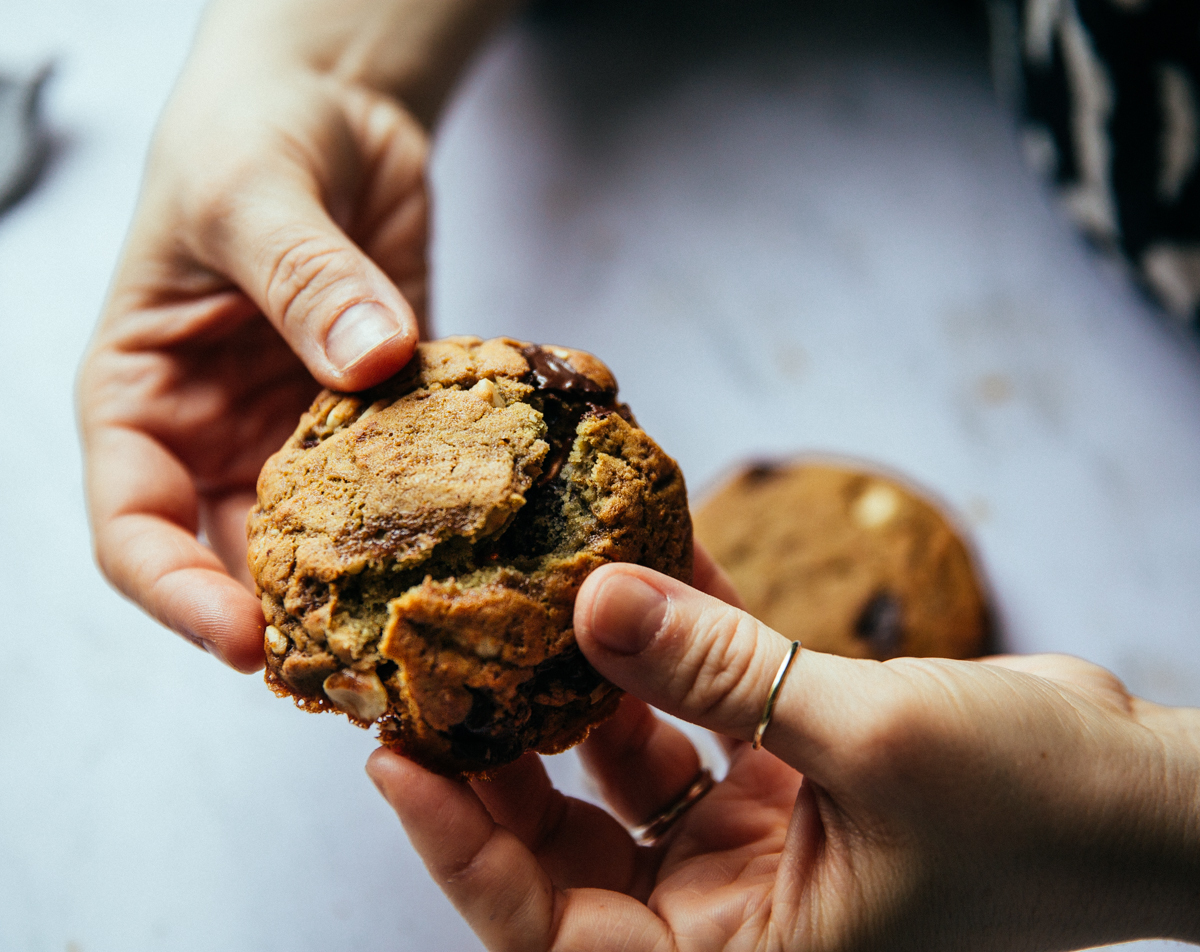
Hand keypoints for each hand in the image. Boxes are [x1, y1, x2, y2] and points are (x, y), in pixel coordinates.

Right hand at [77, 4, 430, 669]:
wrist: (333, 108)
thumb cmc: (252, 135)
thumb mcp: (254, 190)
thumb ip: (303, 276)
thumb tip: (369, 360)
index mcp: (143, 402)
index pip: (135, 529)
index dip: (179, 596)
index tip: (244, 641)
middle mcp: (220, 437)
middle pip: (240, 562)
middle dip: (293, 625)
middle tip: (363, 673)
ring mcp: (304, 436)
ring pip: (329, 544)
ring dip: (375, 590)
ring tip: (434, 634)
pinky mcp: (383, 421)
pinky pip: (409, 485)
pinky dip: (442, 521)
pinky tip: (491, 549)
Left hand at [368, 547, 1199, 950]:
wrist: (1142, 799)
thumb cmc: (1036, 818)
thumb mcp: (871, 740)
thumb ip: (723, 672)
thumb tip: (594, 597)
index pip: (548, 929)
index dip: (461, 849)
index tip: (397, 758)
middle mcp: (730, 917)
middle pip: (568, 843)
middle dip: (506, 752)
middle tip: (446, 657)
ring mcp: (753, 846)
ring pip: (627, 767)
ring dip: (590, 678)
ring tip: (534, 591)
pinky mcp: (786, 776)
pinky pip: (703, 708)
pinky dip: (678, 644)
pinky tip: (647, 561)